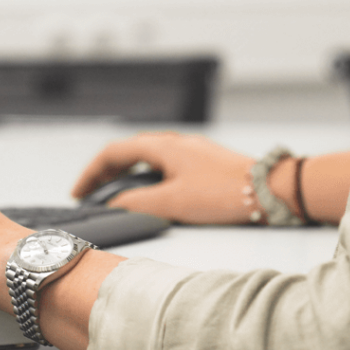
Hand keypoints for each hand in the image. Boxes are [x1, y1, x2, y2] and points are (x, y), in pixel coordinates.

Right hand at [71, 132, 258, 224]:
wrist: (270, 190)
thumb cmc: (225, 192)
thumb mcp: (172, 202)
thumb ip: (137, 204)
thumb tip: (114, 206)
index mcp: (162, 146)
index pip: (113, 153)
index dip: (91, 174)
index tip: (79, 192)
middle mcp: (175, 143)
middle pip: (129, 153)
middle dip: (106, 174)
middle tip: (92, 195)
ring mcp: (191, 151)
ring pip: (148, 159)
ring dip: (127, 176)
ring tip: (117, 197)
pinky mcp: (204, 163)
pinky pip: (165, 165)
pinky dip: (147, 178)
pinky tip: (152, 195)